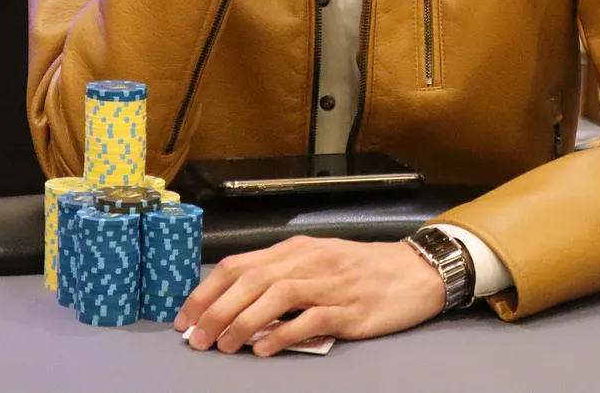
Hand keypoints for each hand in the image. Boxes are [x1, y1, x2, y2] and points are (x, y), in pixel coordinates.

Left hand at [176, 236, 444, 356]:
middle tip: (196, 339)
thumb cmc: (362, 270)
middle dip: (216, 310)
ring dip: (243, 322)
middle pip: (251, 280)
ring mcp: (329, 284)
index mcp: (295, 250)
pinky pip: (310, 320)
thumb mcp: (316, 261)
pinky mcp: (349, 310)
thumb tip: (236, 301)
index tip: (186, 317)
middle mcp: (308, 262)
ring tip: (223, 346)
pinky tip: (264, 349)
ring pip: (276, 296)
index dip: (207, 291)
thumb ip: (280, 276)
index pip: (239, 265)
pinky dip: (283, 334)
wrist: (414, 272)